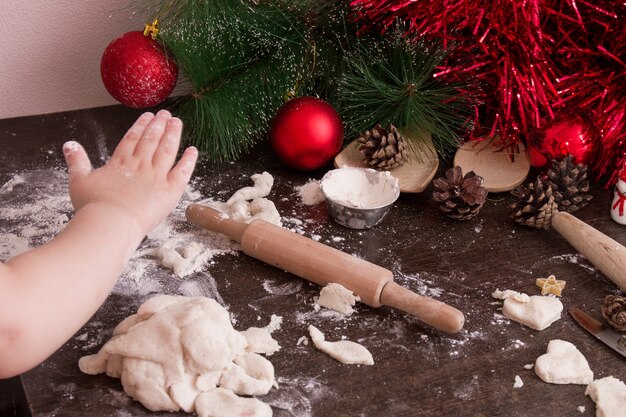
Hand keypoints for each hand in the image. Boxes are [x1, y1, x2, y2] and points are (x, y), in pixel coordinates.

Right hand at [62, 110, 197, 235]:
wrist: (110, 224)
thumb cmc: (93, 207)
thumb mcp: (79, 181)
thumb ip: (77, 162)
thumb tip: (69, 144)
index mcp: (120, 163)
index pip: (132, 139)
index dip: (141, 126)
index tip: (148, 116)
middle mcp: (140, 166)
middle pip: (151, 140)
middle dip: (159, 125)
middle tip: (166, 113)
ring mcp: (156, 177)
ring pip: (167, 150)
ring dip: (173, 135)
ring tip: (177, 122)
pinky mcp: (170, 191)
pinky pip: (182, 172)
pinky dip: (188, 160)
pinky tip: (193, 150)